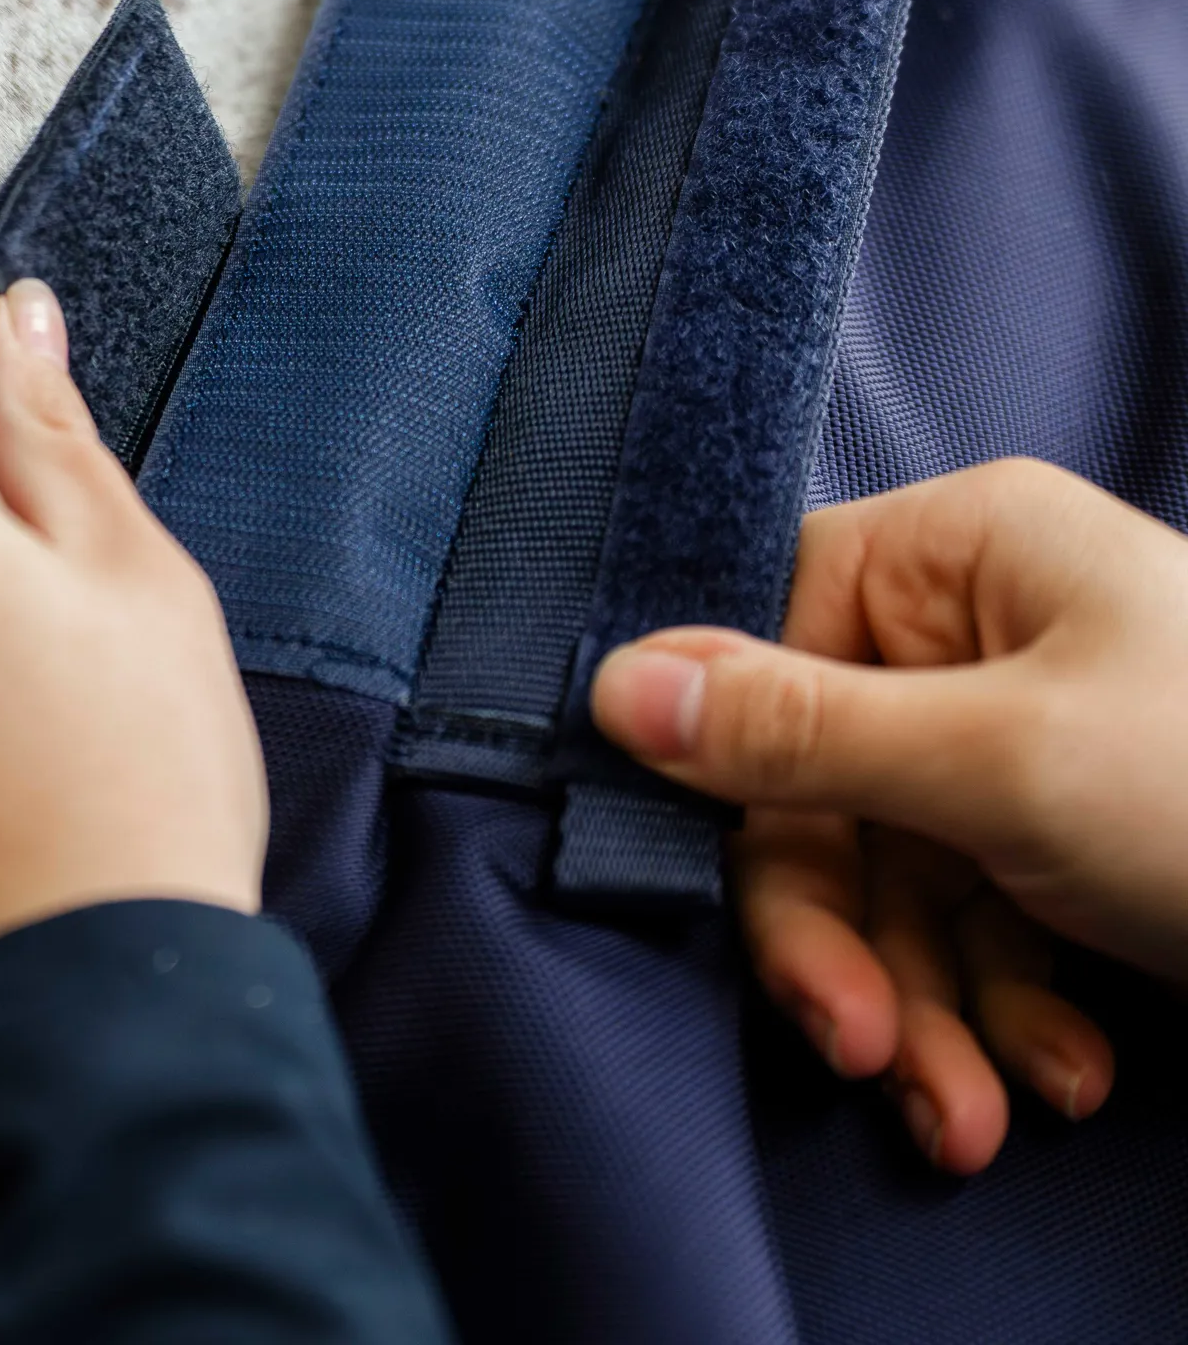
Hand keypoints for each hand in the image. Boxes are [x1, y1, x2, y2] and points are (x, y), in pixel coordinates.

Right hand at [592, 459, 1187, 1173]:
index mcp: (957, 559)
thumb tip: (613, 685)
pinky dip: (1001, 1017)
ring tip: (976, 1116)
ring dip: (927, 1013)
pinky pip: (974, 927)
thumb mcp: (1005, 766)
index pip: (771, 645)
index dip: (743, 779)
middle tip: (865, 1049)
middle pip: (825, 789)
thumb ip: (798, 733)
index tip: (741, 897)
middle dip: (850, 944)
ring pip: (895, 882)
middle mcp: (974, 636)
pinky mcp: (1059, 844)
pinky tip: (1061, 1077)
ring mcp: (1018, 745)